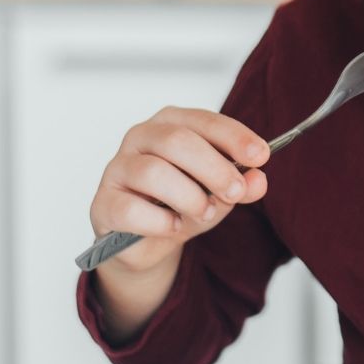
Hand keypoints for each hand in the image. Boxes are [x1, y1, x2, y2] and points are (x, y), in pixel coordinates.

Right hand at [88, 107, 269, 273]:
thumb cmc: (180, 204)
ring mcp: (117, 168)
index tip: (260, 156)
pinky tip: (173, 227)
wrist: (144, 242)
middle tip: (236, 192)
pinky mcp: (103, 203)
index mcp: (170, 124)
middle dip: (214, 168)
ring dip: (188, 196)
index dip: (233, 137)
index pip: (202, 120)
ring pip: (153, 172)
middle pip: (177, 141)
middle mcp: (140, 138)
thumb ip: (240, 186)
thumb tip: (258, 181)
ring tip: (204, 212)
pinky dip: (160, 221)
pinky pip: (131, 209)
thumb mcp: (219, 195)